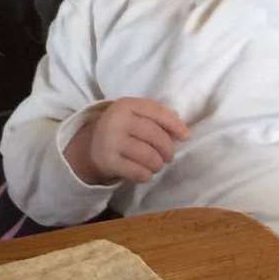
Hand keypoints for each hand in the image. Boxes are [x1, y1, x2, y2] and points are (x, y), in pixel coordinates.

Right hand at [64, 98, 188, 184]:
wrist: (92, 145)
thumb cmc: (125, 129)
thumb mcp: (137, 116)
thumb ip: (159, 118)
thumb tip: (183, 131)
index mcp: (126, 105)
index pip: (157, 112)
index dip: (175, 124)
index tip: (186, 136)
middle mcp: (116, 120)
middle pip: (155, 136)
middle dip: (168, 149)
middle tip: (169, 157)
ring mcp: (109, 141)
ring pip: (148, 156)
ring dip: (158, 164)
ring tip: (157, 165)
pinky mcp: (107, 161)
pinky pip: (137, 172)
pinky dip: (146, 175)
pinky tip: (146, 173)